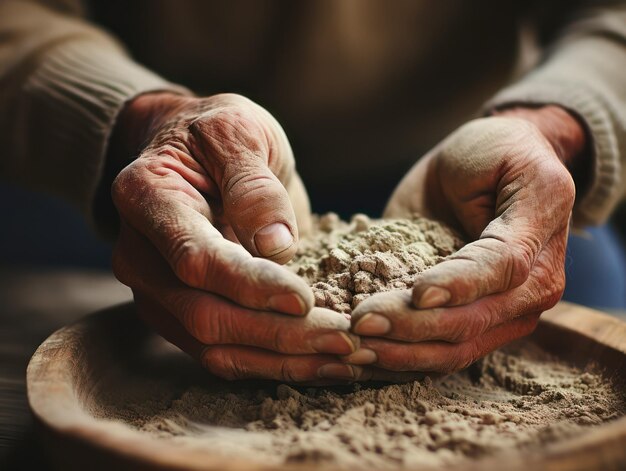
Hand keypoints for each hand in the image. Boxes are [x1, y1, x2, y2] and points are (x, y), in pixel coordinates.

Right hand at [110, 92, 361, 382]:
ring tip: (342, 359)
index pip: (196, 258)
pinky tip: (317, 362)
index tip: (305, 298)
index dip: (250, 284)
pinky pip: (221, 352)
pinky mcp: (181, 314)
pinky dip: (270, 363)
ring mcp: (156, 291)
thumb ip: (252, 184)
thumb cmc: (216, 133)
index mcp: (147, 198)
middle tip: (343, 339)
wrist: (191, 153)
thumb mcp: (238, 131)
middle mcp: (140, 255)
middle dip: (277, 333)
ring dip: (280, 359)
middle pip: (204, 314)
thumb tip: (276, 246)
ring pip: (213, 346)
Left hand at [345, 106, 585, 373]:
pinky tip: (358, 359)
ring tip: (351, 349)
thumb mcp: (495, 158)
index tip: (414, 292)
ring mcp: (501, 317)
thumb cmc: (492, 155)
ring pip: (453, 351)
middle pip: (472, 324)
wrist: (494, 166)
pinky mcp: (470, 326)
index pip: (500, 272)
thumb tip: (440, 281)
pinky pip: (437, 354)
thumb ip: (486, 211)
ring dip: (401, 355)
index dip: (458, 285)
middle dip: (413, 328)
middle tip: (359, 323)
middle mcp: (530, 292)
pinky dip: (397, 361)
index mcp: (540, 244)